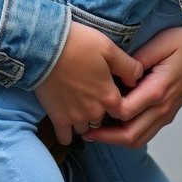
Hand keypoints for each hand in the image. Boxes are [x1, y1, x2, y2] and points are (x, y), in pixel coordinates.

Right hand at [34, 22, 141, 144]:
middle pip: (104, 120)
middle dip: (101, 111)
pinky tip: (67, 124)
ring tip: (80, 107)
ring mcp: (75, 117)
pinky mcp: (57, 118)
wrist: (44, 47)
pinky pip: (65, 137)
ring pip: (86, 128)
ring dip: (85, 120)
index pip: (123, 112)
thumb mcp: (108, 48)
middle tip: (94, 97)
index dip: (120, 104)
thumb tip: (137, 78)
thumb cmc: (78, 44)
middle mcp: (94, 111)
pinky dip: (67, 133)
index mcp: (109, 96)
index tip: (113, 94)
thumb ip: (127, 66)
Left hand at [82, 22, 181, 148]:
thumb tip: (115, 73)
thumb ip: (136, 61)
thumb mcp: (159, 43)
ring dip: (116, 139)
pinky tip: (113, 125)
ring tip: (94, 131)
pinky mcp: (167, 113)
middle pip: (131, 135)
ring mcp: (167, 113)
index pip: (126, 112)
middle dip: (106, 137)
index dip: (105, 113)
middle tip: (83, 130)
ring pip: (139, 139)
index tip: (87, 106)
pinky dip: (128, 134)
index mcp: (159, 90)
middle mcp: (163, 108)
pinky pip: (146, 132)